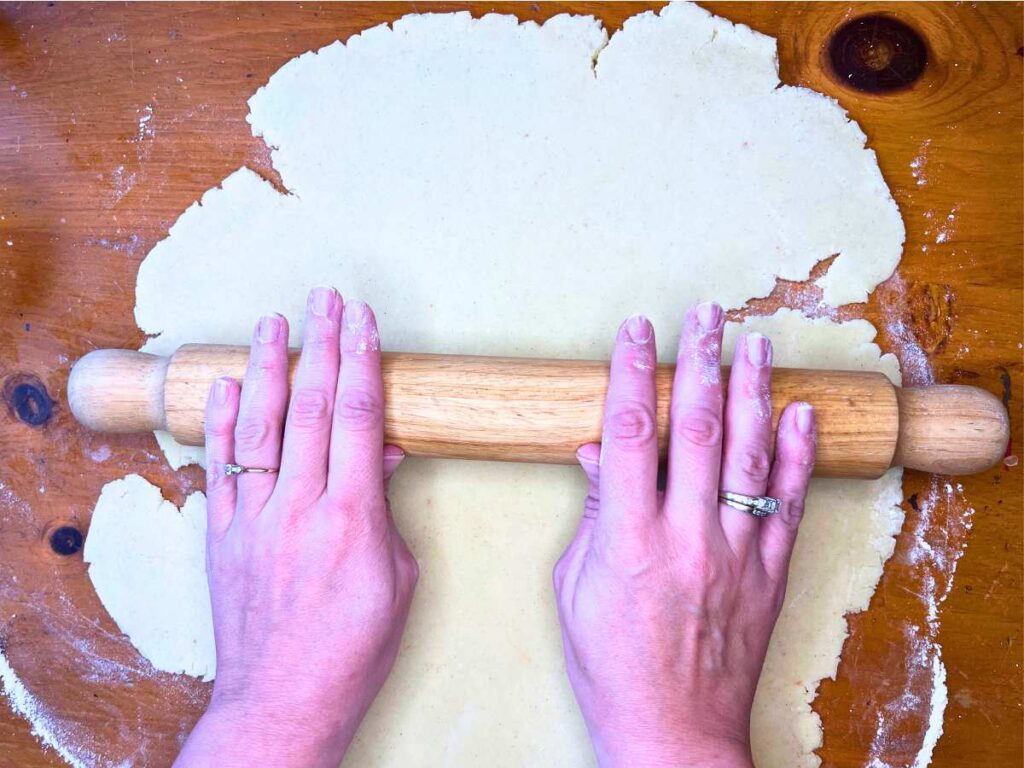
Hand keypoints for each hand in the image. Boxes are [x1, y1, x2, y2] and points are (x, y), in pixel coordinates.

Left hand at [175, 288, 417, 767]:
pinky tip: (227, 386)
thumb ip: (386, 512)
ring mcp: (255, 519)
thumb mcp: (397, 580)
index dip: (363, 360)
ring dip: (269, 367)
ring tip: (275, 321)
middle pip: (314, 407)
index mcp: (353, 518)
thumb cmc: (351, 651)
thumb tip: (383, 459)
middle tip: (327, 298)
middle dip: (323, 344)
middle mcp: (301, 508)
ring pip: (261, 426)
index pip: (361, 417)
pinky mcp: (222, 536)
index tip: (364, 320)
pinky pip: (221, 469)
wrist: (283, 702)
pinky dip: (223, 423)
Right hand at [553, 303, 815, 767]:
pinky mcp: (769, 574)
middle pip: (699, 428)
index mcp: (629, 539)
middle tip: (705, 314)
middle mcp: (687, 537)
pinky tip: (801, 413)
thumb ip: (594, 515)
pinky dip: (798, 455)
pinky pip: (788, 504)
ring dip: (753, 392)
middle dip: (701, 361)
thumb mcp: (576, 589)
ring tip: (755, 343)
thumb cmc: (614, 668)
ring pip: (751, 456)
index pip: (631, 433)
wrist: (673, 734)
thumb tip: (598, 456)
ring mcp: (736, 554)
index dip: (633, 373)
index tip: (636, 332)